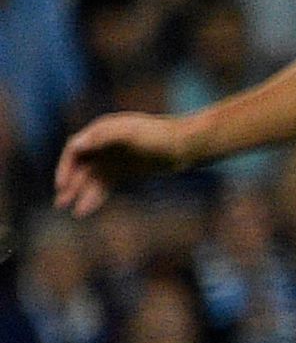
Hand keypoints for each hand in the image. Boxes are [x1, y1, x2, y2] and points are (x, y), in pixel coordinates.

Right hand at [53, 112, 191, 214]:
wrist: (187, 144)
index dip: (66, 167)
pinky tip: (87, 209)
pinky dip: (96, 196)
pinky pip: (105, 184)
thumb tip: (75, 144)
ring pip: (92, 178)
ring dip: (81, 193)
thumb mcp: (130, 134)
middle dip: (70, 184)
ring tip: (73, 211)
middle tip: (61, 203)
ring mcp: (115, 157)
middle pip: (80, 166)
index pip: (75, 149)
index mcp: (102, 130)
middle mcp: (105, 144)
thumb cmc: (159, 135)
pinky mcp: (126, 169)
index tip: (62, 185)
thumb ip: (103, 137)